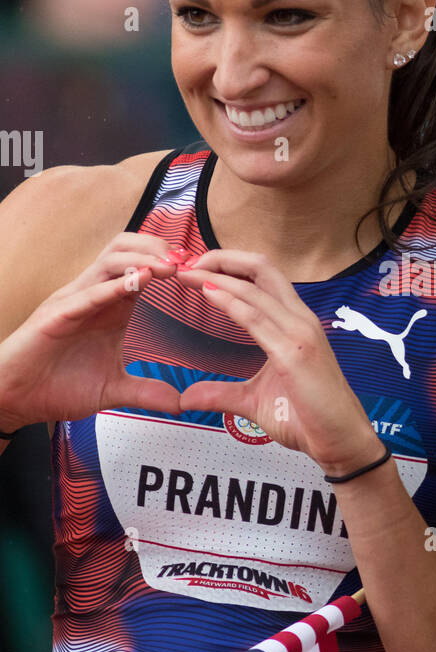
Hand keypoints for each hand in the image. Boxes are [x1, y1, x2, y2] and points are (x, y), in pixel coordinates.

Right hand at [0, 233, 190, 429]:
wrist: (15, 400)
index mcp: (110, 306)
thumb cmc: (57, 386)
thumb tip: (179, 403)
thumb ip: (146, 392)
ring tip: (169, 266)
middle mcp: (93, 295)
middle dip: (158, 248)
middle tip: (188, 261)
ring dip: (142, 258)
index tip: (200, 271)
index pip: (142, 267)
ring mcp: (74, 301)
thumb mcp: (112, 390)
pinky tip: (139, 282)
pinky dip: (115, 285)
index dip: (170, 264)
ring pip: (109, 260)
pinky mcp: (56, 315)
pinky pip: (88, 293)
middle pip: (126, 249)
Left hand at [175, 250, 381, 473]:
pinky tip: (206, 292)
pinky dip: (228, 300)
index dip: (229, 267)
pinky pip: (256, 318)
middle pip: (261, 268)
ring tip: (186, 272)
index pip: (262, 278)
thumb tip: (187, 397)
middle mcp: (300, 319)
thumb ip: (222, 393)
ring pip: (256, 287)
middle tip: (187, 261)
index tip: (196, 270)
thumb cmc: (306, 419)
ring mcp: (300, 332)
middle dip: (222, 258)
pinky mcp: (295, 352)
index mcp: (295, 323)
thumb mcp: (254, 401)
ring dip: (218, 275)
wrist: (339, 441)